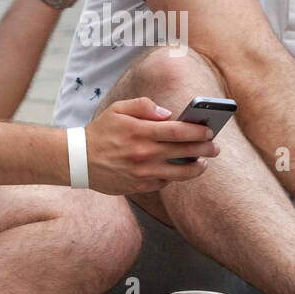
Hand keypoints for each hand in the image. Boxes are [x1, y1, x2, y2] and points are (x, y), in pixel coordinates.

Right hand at [84, 97, 219, 194]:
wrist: (79, 160)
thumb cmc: (101, 132)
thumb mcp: (118, 109)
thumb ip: (144, 106)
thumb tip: (168, 113)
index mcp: (140, 131)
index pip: (177, 130)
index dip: (197, 130)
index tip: (209, 130)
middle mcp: (143, 153)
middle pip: (183, 151)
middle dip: (204, 148)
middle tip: (215, 147)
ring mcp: (142, 172)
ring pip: (179, 172)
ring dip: (196, 168)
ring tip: (204, 163)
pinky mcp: (139, 186)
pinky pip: (164, 182)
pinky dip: (175, 177)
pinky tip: (180, 171)